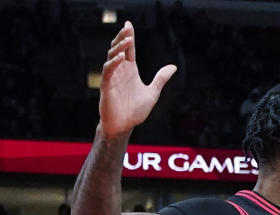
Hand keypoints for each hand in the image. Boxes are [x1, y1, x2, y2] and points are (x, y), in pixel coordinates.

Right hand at [99, 21, 176, 138]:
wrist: (125, 125)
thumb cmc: (135, 110)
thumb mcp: (153, 92)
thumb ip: (161, 78)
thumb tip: (173, 66)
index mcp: (130, 71)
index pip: (129, 50)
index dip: (129, 37)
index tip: (129, 24)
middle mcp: (120, 71)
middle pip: (119, 49)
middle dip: (122, 37)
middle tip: (127, 27)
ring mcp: (112, 78)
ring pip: (112, 57)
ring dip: (119, 48)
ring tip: (127, 40)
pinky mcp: (106, 86)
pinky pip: (108, 71)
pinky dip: (114, 63)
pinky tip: (121, 57)